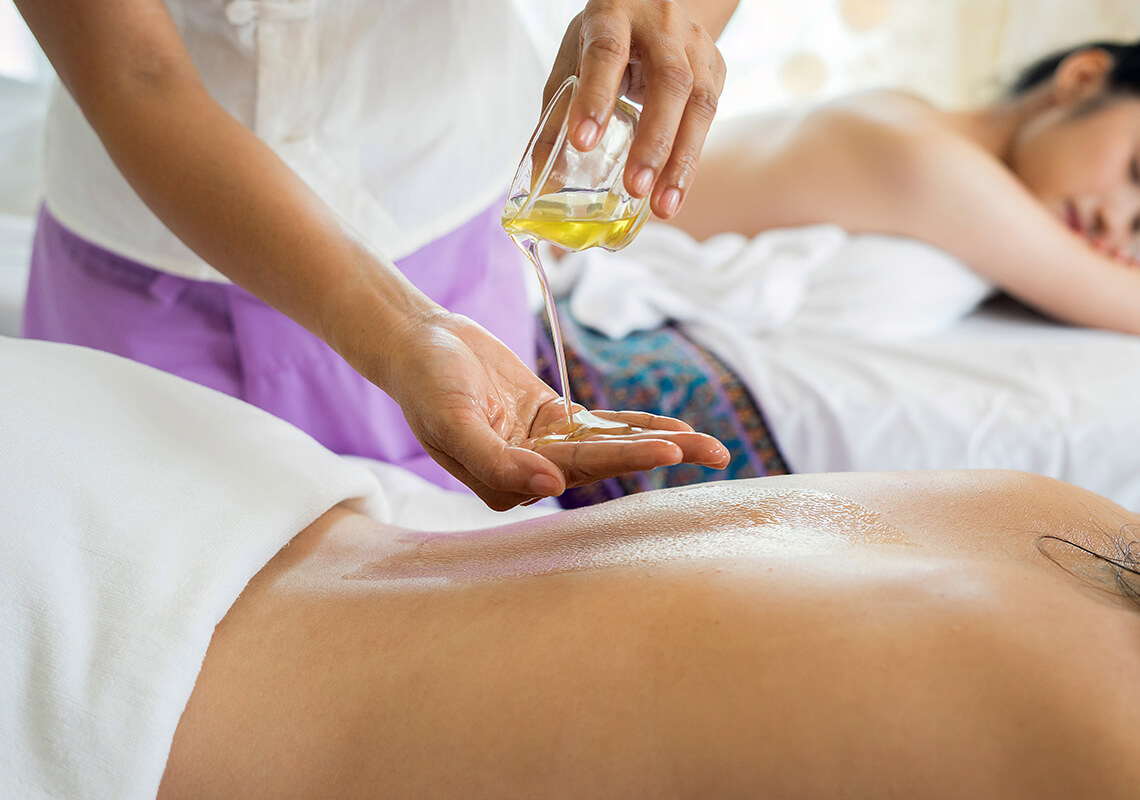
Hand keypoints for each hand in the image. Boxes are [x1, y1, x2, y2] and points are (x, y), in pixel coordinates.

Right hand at [371, 309, 728, 510]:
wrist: (418, 342)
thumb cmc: (426, 382)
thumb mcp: (452, 420)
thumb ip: (495, 460)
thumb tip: (549, 488)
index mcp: (506, 483)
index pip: (575, 472)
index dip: (623, 460)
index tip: (668, 450)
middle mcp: (531, 472)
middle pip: (605, 465)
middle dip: (661, 457)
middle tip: (716, 453)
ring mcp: (544, 446)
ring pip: (611, 446)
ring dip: (661, 443)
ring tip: (713, 447)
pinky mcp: (553, 419)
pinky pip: (602, 424)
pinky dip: (637, 424)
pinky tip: (676, 428)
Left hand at [545, 0, 728, 219]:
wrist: (657, 6)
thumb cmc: (607, 38)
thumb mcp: (574, 60)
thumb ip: (557, 114)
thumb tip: (544, 177)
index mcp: (615, 14)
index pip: (607, 53)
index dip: (596, 96)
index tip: (583, 142)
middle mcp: (663, 26)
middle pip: (669, 81)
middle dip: (653, 140)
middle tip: (635, 187)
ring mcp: (696, 46)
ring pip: (700, 103)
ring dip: (681, 161)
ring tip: (663, 206)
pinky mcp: (716, 69)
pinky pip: (709, 118)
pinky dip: (690, 159)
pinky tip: (674, 190)